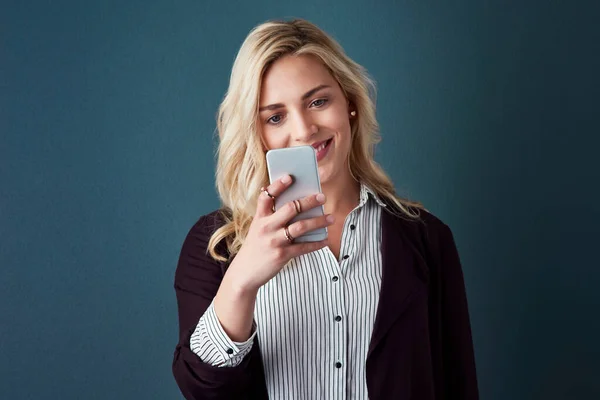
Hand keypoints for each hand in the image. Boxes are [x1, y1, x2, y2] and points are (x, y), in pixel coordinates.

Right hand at [227, 174, 333, 291]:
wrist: (244, 273)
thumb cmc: (255, 247)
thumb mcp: (258, 228)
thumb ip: (271, 216)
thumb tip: (296, 203)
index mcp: (259, 218)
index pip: (267, 196)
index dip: (278, 185)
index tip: (290, 177)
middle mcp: (266, 227)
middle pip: (291, 208)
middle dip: (309, 201)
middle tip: (322, 197)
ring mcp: (274, 241)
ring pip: (301, 226)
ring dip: (319, 221)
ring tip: (331, 218)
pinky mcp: (282, 255)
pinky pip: (304, 247)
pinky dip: (317, 243)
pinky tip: (325, 240)